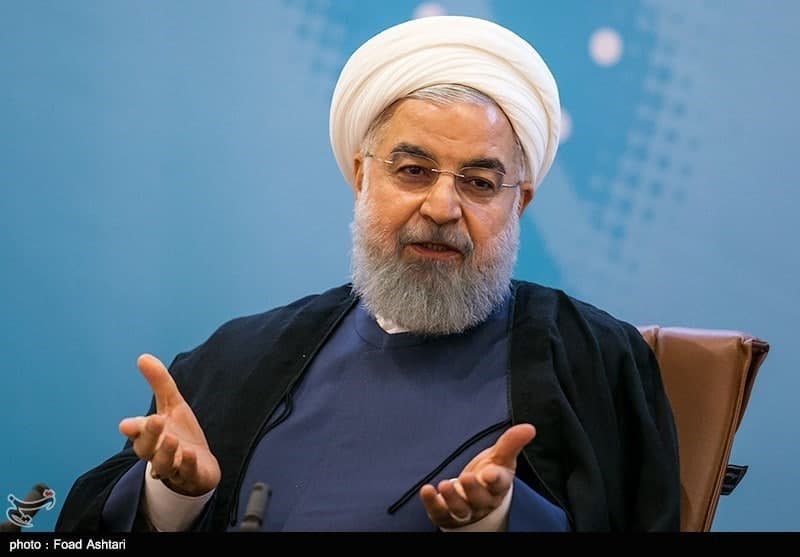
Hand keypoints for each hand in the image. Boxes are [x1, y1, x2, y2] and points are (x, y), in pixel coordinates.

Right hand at [118, 354, 220, 495]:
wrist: (200, 466)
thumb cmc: (180, 434)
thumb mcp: (173, 405)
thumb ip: (159, 383)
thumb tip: (143, 357)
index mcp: (150, 437)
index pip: (137, 433)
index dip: (134, 429)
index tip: (128, 423)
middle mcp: (158, 454)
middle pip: (146, 450)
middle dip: (149, 437)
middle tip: (155, 421)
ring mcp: (174, 467)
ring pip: (164, 465)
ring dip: (166, 453)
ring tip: (172, 439)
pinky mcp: (192, 477)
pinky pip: (187, 474)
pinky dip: (187, 465)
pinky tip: (190, 454)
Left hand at [419, 423, 535, 528]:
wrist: (475, 496)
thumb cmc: (490, 473)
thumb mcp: (500, 456)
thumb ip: (512, 442)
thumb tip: (529, 428)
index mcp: (498, 486)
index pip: (500, 484)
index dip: (496, 479)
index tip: (491, 472)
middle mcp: (483, 501)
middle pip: (480, 499)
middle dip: (473, 490)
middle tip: (466, 477)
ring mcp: (465, 510)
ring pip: (461, 509)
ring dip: (453, 499)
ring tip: (445, 485)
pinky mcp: (446, 515)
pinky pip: (439, 512)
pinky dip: (432, 503)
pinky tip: (427, 490)